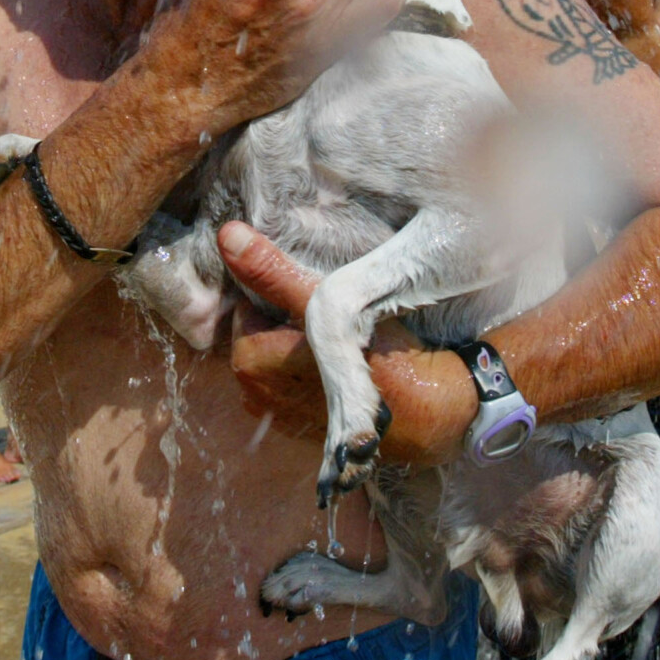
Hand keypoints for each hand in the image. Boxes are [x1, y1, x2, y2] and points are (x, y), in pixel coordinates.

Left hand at [220, 223, 476, 467]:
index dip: (273, 286)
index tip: (306, 277)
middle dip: (283, 312)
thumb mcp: (326, 305)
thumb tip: (227, 236)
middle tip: (325, 297)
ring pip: (277, 353)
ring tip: (336, 324)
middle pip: (259, 330)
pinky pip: (295, 379)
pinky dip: (310, 363)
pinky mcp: (305, 424)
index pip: (243, 304)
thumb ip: (274, 271)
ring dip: (297, 337)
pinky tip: (343, 354)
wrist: (432, 413)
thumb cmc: (381, 358)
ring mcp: (279, 413)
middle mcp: (255, 394)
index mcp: (249, 363)